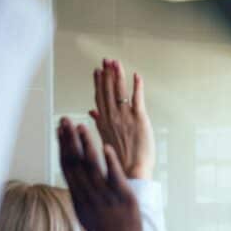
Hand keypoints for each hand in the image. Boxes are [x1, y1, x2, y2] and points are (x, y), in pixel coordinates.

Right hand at [57, 117, 141, 230]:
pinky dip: (109, 162)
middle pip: (76, 163)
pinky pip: (115, 178)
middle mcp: (89, 195)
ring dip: (87, 146)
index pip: (67, 167)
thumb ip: (80, 195)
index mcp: (79, 198)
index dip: (63, 146)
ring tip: (82, 127)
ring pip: (93, 167)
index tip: (59, 130)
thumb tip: (74, 179)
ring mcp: (106, 197)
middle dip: (69, 140)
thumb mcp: (86, 214)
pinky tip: (106, 147)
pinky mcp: (124, 198)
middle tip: (65, 119)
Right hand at [89, 59, 155, 179]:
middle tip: (107, 60)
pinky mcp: (139, 119)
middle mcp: (112, 117)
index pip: (99, 97)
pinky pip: (137, 98)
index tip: (97, 71)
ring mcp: (125, 117)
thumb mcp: (105, 138)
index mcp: (103, 122)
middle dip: (107, 74)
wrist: (131, 170)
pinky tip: (136, 75)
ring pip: (119, 91)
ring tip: (116, 63)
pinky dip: (137, 86)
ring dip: (118, 76)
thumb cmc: (119, 158)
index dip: (98, 83)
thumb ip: (99, 122)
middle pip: (108, 91)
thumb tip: (91, 111)